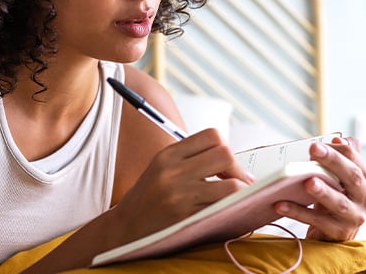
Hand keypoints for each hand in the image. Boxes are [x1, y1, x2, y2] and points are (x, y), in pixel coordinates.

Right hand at [110, 128, 254, 244]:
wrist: (124, 229)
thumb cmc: (147, 198)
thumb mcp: (161, 168)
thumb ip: (190, 159)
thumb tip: (230, 161)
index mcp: (168, 155)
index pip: (212, 136)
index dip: (225, 148)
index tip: (227, 165)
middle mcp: (173, 171)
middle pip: (224, 155)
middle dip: (237, 170)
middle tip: (239, 183)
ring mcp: (180, 195)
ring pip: (231, 185)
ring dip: (240, 192)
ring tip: (237, 199)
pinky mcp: (186, 218)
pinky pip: (223, 209)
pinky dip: (233, 209)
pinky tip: (229, 212)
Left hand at [274, 136, 365, 240]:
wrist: (332, 232)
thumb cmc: (334, 198)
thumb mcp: (338, 178)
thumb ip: (342, 158)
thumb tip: (339, 138)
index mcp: (365, 181)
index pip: (355, 161)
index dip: (338, 150)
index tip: (318, 143)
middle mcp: (365, 198)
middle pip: (352, 177)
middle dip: (333, 161)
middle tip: (313, 149)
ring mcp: (354, 217)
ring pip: (339, 203)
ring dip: (323, 191)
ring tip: (307, 181)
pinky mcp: (339, 233)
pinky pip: (317, 221)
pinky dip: (299, 212)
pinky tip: (281, 204)